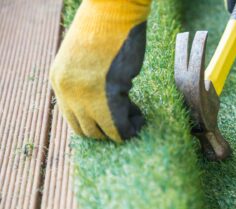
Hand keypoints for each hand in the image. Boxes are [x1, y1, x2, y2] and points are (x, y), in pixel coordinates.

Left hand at [50, 0, 150, 141]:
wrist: (114, 12)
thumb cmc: (104, 31)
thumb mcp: (84, 61)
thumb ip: (86, 84)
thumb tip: (102, 103)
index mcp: (60, 81)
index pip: (73, 118)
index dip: (96, 122)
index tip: (113, 115)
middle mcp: (68, 92)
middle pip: (86, 131)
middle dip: (107, 130)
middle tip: (125, 116)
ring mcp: (86, 96)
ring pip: (102, 133)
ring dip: (119, 130)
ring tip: (133, 115)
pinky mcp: (108, 96)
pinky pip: (119, 127)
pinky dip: (131, 127)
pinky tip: (139, 116)